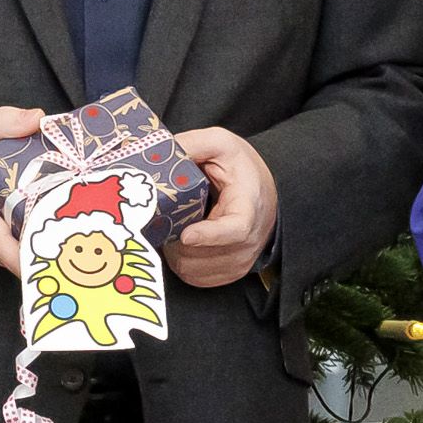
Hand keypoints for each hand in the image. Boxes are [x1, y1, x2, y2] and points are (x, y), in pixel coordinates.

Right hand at [0, 105, 51, 271]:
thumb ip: (1, 121)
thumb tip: (39, 119)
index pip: (4, 247)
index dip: (32, 257)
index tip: (60, 257)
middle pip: (17, 254)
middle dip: (46, 246)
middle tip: (77, 233)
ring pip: (12, 256)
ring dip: (35, 245)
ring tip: (61, 227)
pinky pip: (4, 256)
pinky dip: (20, 245)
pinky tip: (37, 228)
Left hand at [171, 125, 278, 285]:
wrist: (263, 193)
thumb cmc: (242, 170)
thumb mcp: (221, 144)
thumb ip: (193, 144)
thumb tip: (159, 152)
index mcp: (248, 208)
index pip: (234, 230)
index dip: (209, 236)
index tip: (186, 234)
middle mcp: (248, 242)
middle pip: (203, 254)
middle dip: (174, 239)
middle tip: (160, 221)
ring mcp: (239, 262)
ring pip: (193, 269)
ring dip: (174, 253)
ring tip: (170, 229)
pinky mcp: (229, 274)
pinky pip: (194, 278)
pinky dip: (180, 264)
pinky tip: (180, 244)